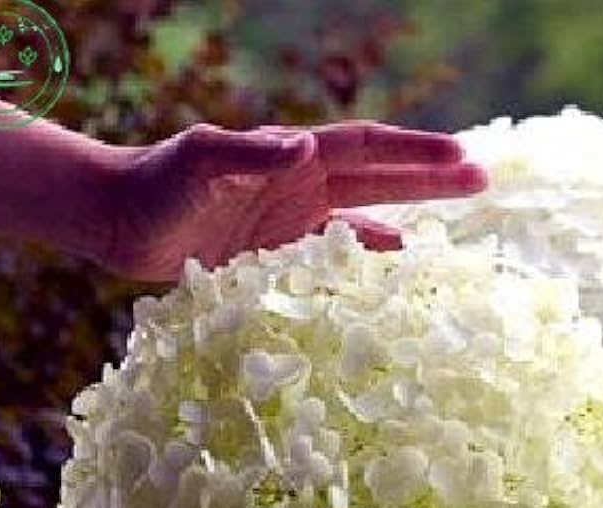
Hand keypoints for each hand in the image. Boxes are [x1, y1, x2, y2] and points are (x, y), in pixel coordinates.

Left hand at [97, 121, 485, 281]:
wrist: (120, 221)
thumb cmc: (154, 185)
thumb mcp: (198, 161)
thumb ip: (247, 153)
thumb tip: (305, 148)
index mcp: (293, 159)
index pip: (368, 150)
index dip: (415, 154)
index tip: (461, 157)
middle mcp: (301, 185)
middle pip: (380, 177)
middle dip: (430, 178)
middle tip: (482, 180)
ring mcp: (291, 220)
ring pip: (364, 216)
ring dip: (406, 216)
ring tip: (453, 222)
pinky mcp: (276, 253)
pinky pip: (332, 255)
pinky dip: (362, 258)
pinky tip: (390, 264)